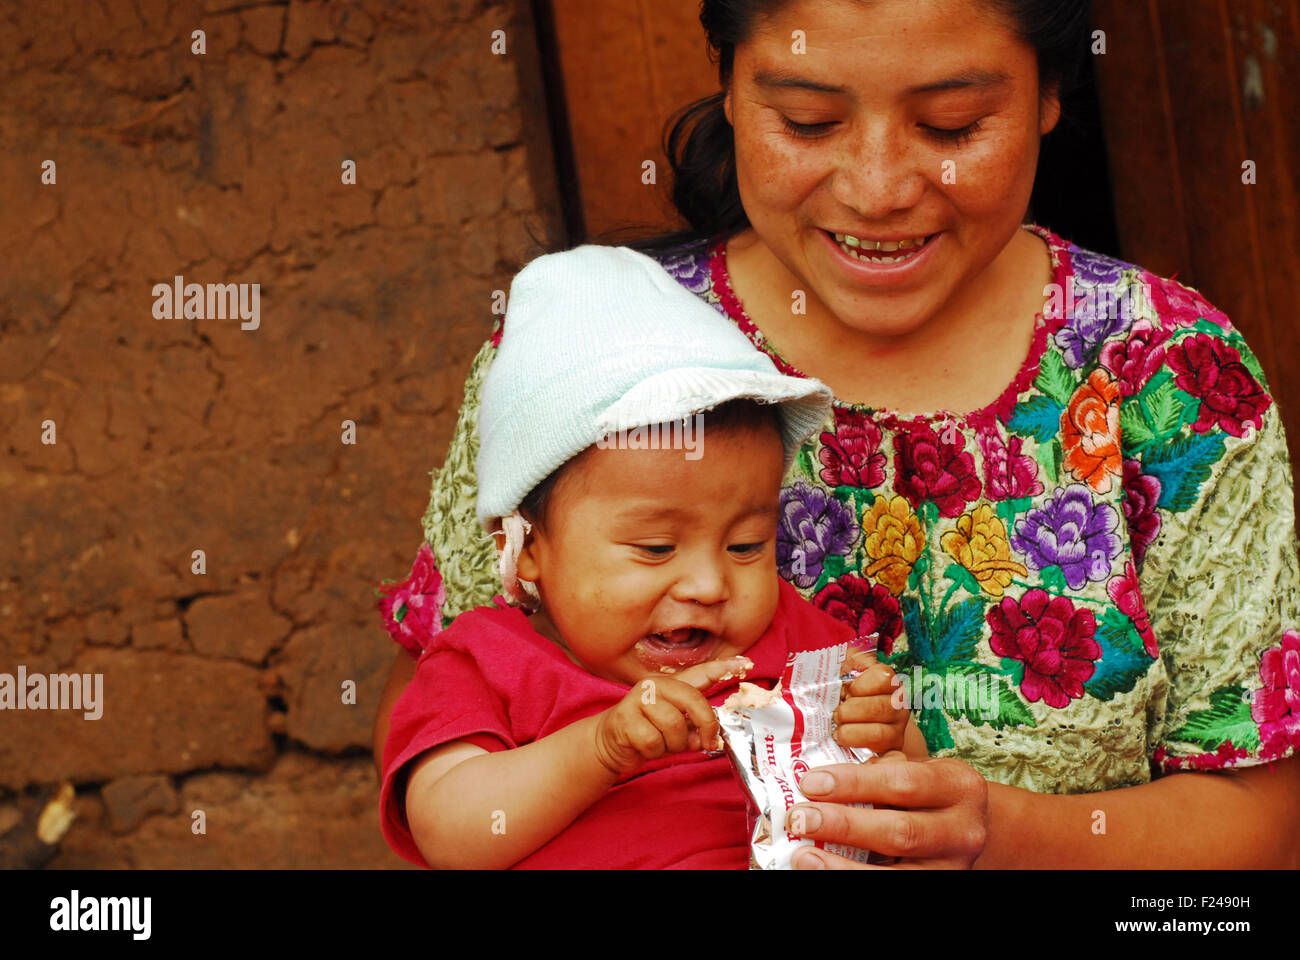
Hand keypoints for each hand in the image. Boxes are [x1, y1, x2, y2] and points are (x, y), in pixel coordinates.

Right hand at [591, 658, 751, 776]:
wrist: (610, 743)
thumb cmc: (649, 732)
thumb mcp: (677, 728)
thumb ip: (696, 728)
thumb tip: (714, 737)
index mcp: (672, 685)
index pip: (701, 673)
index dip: (724, 667)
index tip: (746, 664)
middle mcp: (654, 686)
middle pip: (692, 701)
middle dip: (704, 725)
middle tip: (707, 742)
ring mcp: (638, 701)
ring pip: (673, 725)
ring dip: (673, 744)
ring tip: (663, 743)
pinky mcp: (625, 720)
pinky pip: (653, 740)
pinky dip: (654, 751)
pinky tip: (646, 746)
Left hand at [788, 750, 988, 868]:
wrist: (966, 828)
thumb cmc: (928, 793)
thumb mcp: (917, 771)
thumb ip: (880, 773)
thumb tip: (820, 784)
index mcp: (958, 786)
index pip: (901, 782)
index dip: (853, 783)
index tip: (810, 783)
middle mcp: (963, 830)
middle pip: (899, 831)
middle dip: (843, 826)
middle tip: (799, 819)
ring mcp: (954, 867)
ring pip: (897, 875)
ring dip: (843, 867)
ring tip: (804, 856)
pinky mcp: (940, 885)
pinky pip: (894, 888)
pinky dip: (854, 878)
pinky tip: (825, 872)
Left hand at [833, 653, 907, 754]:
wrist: (862, 724)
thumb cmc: (848, 694)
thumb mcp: (845, 672)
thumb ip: (845, 661)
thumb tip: (843, 654)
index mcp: (886, 679)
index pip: (883, 677)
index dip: (861, 685)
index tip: (846, 691)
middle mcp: (898, 701)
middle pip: (882, 707)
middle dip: (852, 711)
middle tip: (836, 713)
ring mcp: (898, 726)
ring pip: (880, 731)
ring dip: (851, 730)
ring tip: (836, 728)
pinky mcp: (892, 747)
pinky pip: (877, 748)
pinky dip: (856, 742)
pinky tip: (841, 738)